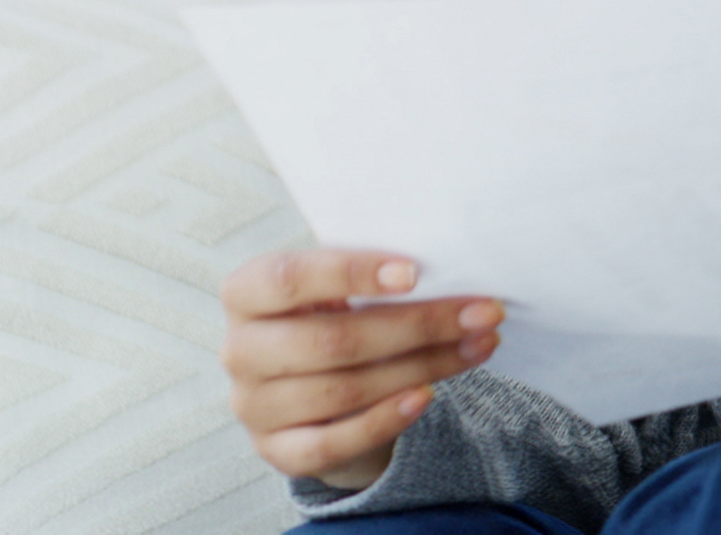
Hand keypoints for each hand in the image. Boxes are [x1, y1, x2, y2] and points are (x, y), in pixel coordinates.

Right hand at [219, 249, 502, 491]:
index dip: (350, 273)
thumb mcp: (336, 286)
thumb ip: (369, 277)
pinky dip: (385, 419)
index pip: (290, 278)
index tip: (415, 272)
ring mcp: (254, 406)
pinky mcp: (277, 450)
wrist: (316, 382)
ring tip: (478, 345)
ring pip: (343, 391)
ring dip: (422, 367)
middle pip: (331, 340)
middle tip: (481, 313)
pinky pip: (333, 443)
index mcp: (246, 293)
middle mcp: (240, 350)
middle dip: (416, 326)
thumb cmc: (331, 315)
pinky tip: (427, 395)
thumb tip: (446, 270)